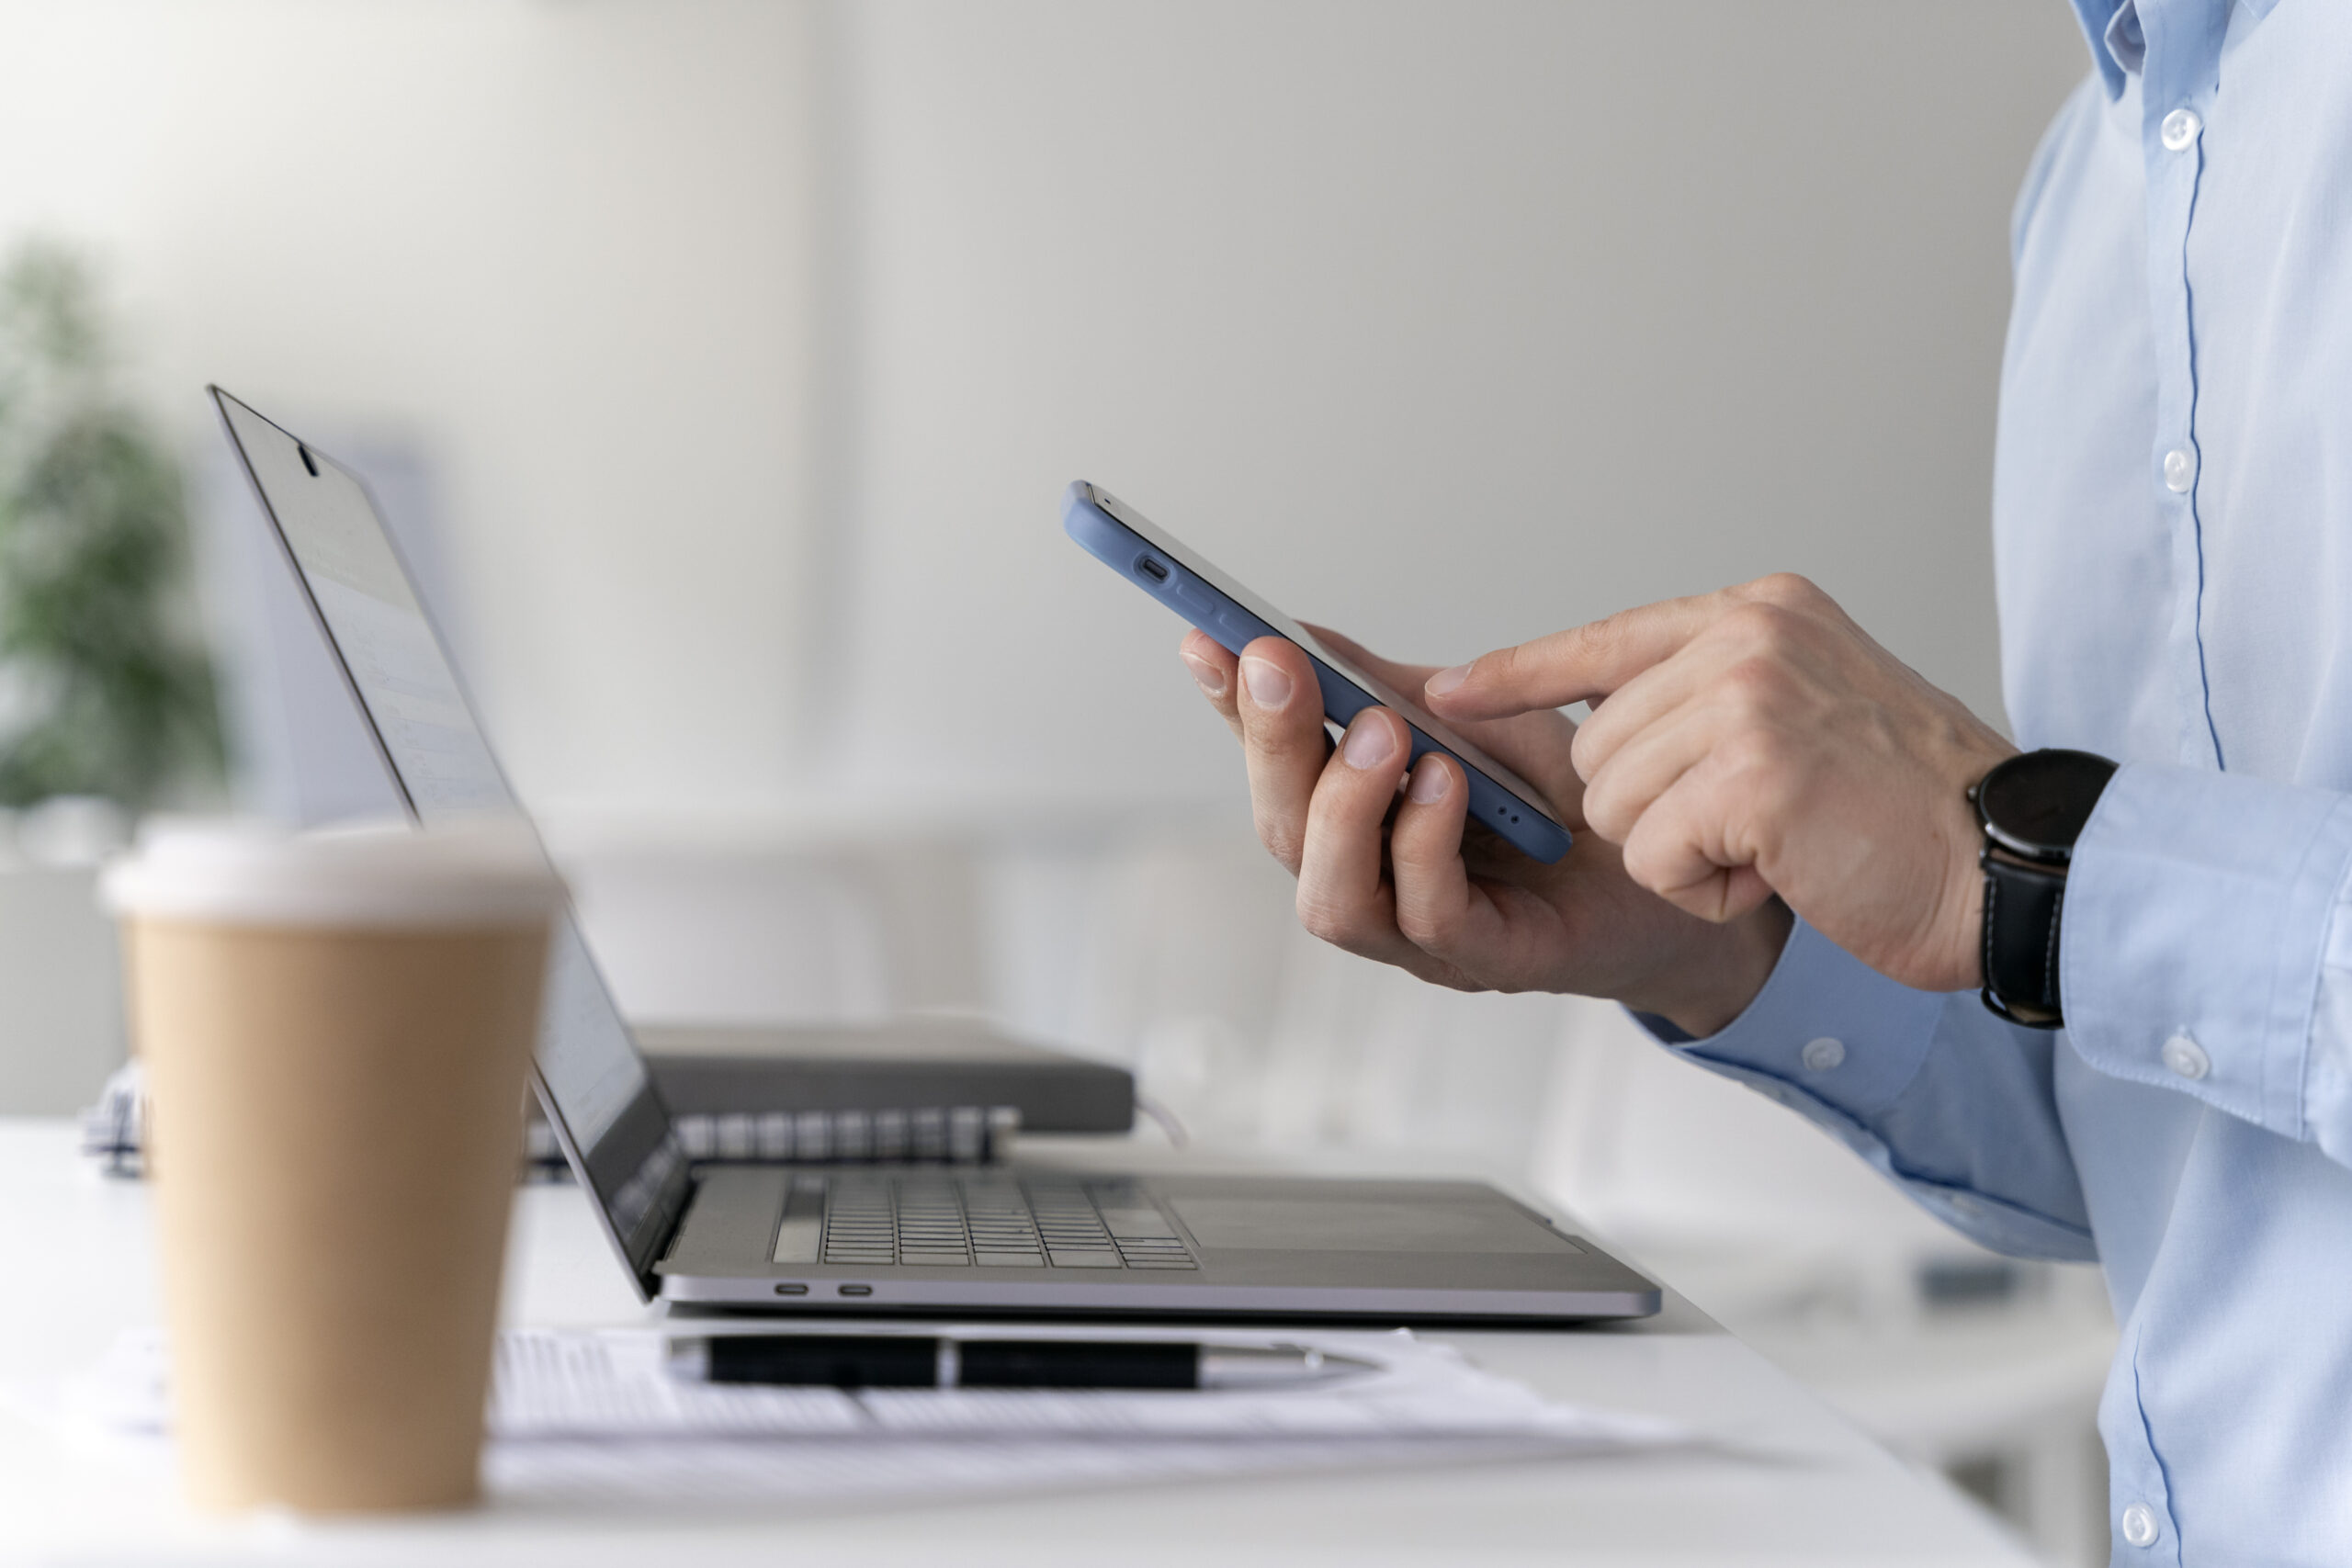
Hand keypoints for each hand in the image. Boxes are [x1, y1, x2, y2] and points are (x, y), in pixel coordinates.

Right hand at [1179, 624, 1792, 1035]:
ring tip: (1381, 734)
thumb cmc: (1576, 804)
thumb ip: (1393, 688)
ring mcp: (1422, 935)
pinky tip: (1444, 783)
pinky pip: (1427, 915)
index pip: (1271, 765)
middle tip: (1276, 663)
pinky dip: (1422, 845)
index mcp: (1360, 821)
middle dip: (1271, 743)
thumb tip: (1302, 634)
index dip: (1231, 707)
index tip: (1206, 637)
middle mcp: (1374, 882)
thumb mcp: (1481, 720)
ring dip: (1343, 807)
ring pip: (1332, 896)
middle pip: (1282, 832)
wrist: (1684, 868)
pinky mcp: (1489, 960)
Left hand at [1423, 573, 2015, 993]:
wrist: (2011, 865)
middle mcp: (1748, 637)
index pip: (1605, 638)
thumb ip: (1713, 691)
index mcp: (1760, 610)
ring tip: (1776, 843)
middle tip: (1757, 822)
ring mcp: (1747, 699)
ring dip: (1680, 851)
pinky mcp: (1748, 775)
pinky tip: (1779, 872)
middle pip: (1596, 745)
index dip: (1521, 676)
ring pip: (1612, 803)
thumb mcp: (1810, 706)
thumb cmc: (1913, 809)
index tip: (1448, 692)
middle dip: (1650, 810)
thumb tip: (1599, 717)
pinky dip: (1703, 888)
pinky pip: (1649, 854)